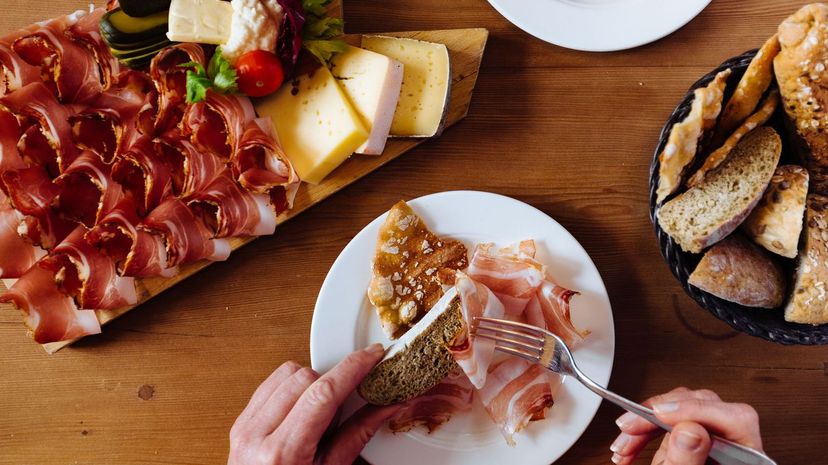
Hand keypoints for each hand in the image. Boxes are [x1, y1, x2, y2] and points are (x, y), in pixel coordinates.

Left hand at [228, 344, 400, 464]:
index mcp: (284, 452)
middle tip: (341, 411)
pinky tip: (301, 409)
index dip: (352, 368)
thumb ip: (359, 434)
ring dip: (309, 384)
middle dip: (330, 385)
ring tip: (318, 415)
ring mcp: (245, 427)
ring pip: (285, 374)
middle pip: (304, 378)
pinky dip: (290, 389)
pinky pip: (269, 384)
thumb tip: (387, 405)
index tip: (371, 355)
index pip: (323, 393)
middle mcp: (257, 435)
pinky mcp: (240, 422)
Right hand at [609, 387, 762, 464]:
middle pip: (705, 409)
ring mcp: (714, 449)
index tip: (659, 413)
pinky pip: (671, 427)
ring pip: (683, 414)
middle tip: (630, 427)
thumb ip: (689, 462)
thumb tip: (688, 428)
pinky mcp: (694, 448)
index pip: (735, 419)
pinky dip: (646, 434)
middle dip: (659, 416)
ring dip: (645, 425)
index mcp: (749, 463)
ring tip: (623, 446)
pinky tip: (630, 448)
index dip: (696, 409)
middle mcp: (736, 453)